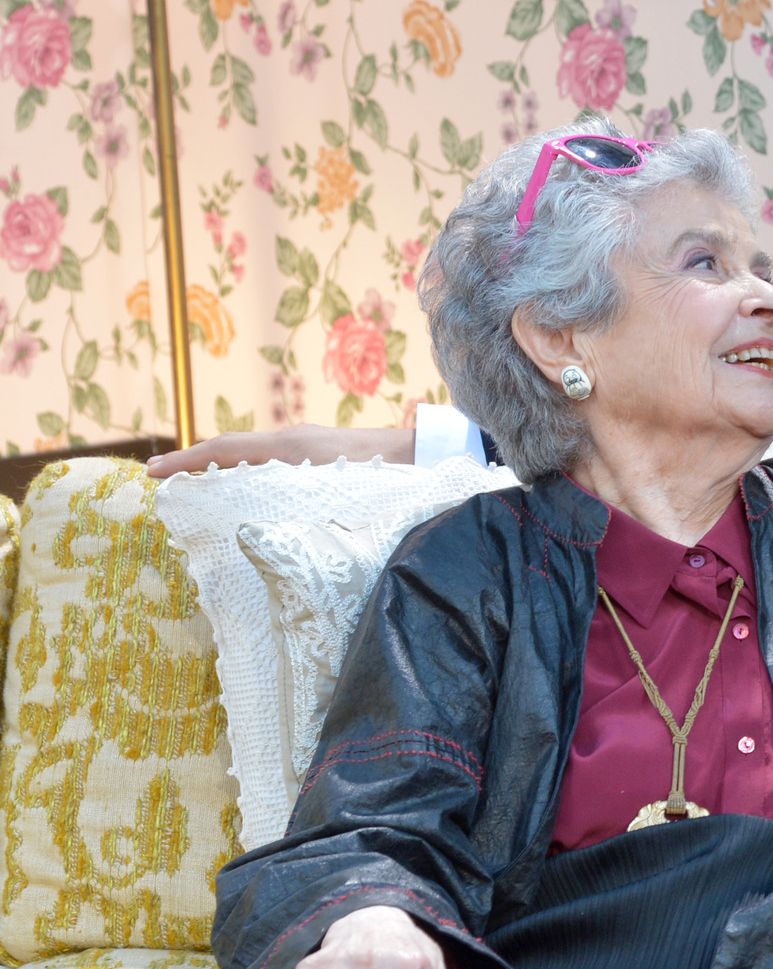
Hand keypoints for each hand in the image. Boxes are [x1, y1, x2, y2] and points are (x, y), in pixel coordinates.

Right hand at [145, 423, 414, 478]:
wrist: (423, 453)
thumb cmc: (387, 471)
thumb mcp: (344, 487)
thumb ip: (307, 500)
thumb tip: (266, 526)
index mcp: (292, 446)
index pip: (227, 449)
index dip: (188, 461)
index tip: (152, 473)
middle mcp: (292, 442)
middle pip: (231, 452)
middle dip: (195, 467)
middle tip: (161, 488)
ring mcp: (303, 449)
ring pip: (250, 459)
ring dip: (219, 473)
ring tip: (190, 496)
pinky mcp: (314, 459)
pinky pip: (269, 466)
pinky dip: (246, 477)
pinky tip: (240, 500)